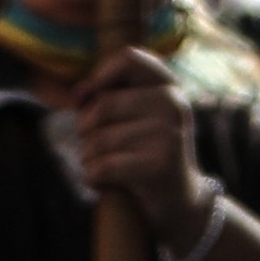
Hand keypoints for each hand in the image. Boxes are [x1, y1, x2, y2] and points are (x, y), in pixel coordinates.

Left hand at [72, 48, 206, 236]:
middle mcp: (173, 104)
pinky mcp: (159, 164)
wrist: (182, 202)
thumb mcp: (140, 118)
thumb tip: (78, 93)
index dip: (99, 76)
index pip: (128, 58)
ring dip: (88, 158)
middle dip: (86, 130)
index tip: (86, 99)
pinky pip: (103, 166)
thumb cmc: (147, 155)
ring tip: (102, 166)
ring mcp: (169, 134)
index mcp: (167, 86)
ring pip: (98, 139)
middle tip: (94, 147)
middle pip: (103, 105)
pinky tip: (103, 182)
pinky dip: (92, 177)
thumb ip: (112, 97)